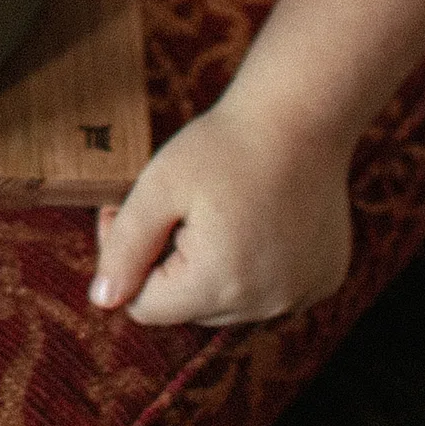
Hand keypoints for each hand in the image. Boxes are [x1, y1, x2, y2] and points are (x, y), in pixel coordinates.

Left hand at [89, 96, 352, 325]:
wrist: (299, 117)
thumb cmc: (225, 146)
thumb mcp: (158, 187)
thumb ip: (125, 247)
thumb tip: (102, 299)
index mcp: (220, 284)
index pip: (146, 306)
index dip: (128, 260)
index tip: (129, 212)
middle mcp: (266, 304)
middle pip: (187, 307)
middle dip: (168, 262)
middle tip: (171, 207)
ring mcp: (300, 295)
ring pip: (227, 302)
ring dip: (210, 267)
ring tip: (215, 211)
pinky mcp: (322, 280)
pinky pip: (268, 290)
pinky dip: (252, 266)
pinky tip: (253, 220)